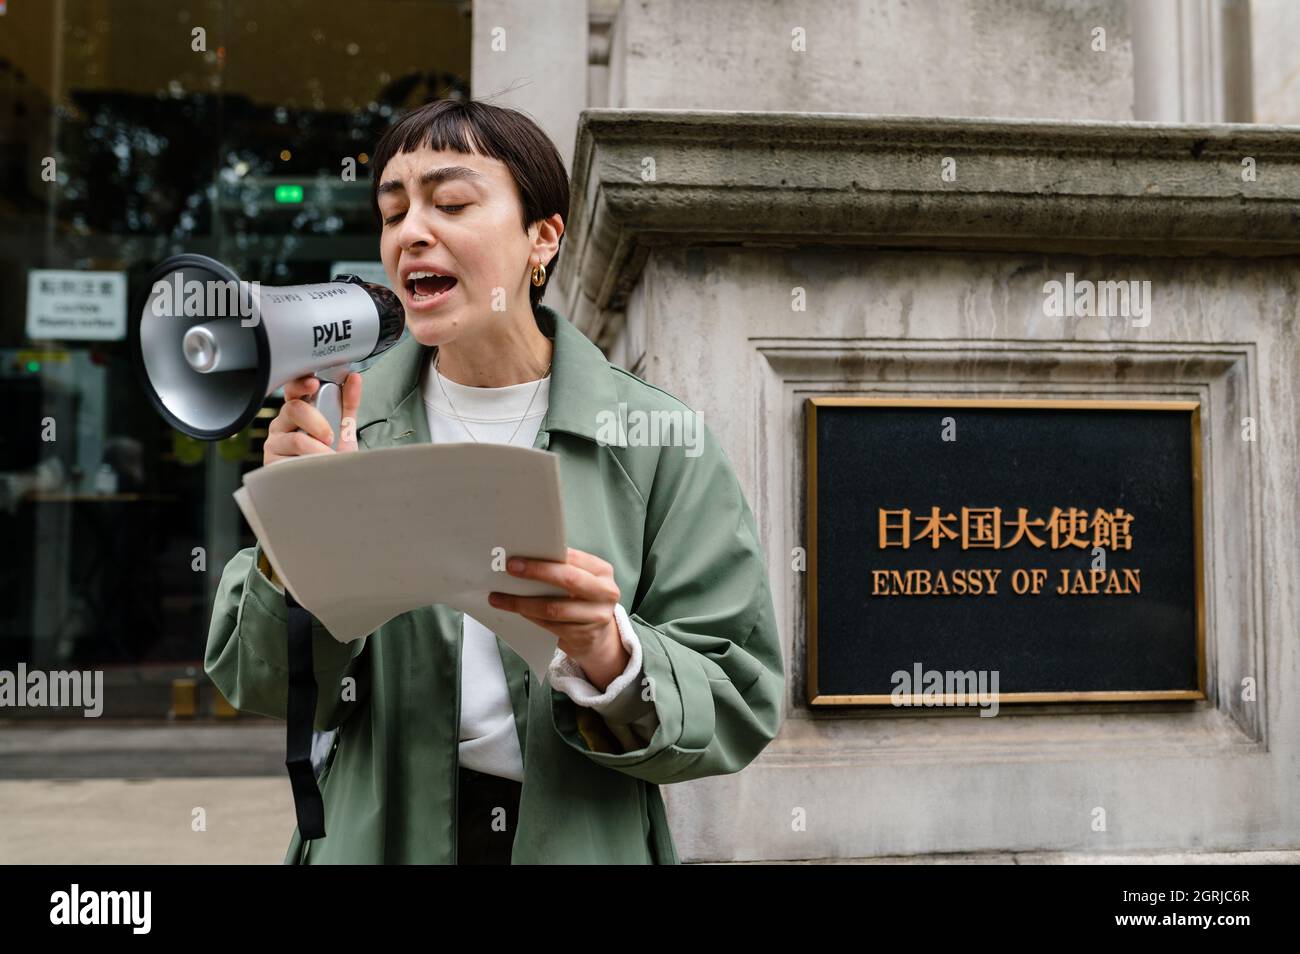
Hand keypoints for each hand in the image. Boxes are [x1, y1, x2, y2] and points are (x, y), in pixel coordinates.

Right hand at [263, 372, 361, 465]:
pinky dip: (310, 464)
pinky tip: (314, 468)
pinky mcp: (271, 463)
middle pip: (293, 410)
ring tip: (327, 457)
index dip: (301, 385)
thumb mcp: (343, 428)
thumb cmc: (332, 455)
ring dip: (318, 449)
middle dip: (317, 423)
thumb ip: (348, 404)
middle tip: (330, 437)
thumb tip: (355, 378)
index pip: (293, 390)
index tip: (314, 384)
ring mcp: (274, 444)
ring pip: (295, 439)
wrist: (330, 485)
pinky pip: (291, 460)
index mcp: (296, 412)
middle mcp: (281, 425)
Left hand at [488, 547, 627, 690]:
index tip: (517, 558)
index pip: (572, 559)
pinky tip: (517, 611)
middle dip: (536, 573)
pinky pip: (551, 626)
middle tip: (510, 570)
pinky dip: (530, 617)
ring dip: (523, 603)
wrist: (599, 636)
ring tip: (500, 598)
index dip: (544, 558)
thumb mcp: (580, 579)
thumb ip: (562, 568)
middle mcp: (605, 592)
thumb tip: (524, 557)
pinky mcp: (584, 636)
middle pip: (568, 580)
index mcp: (602, 571)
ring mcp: (597, 616)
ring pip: (554, 608)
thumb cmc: (582, 599)